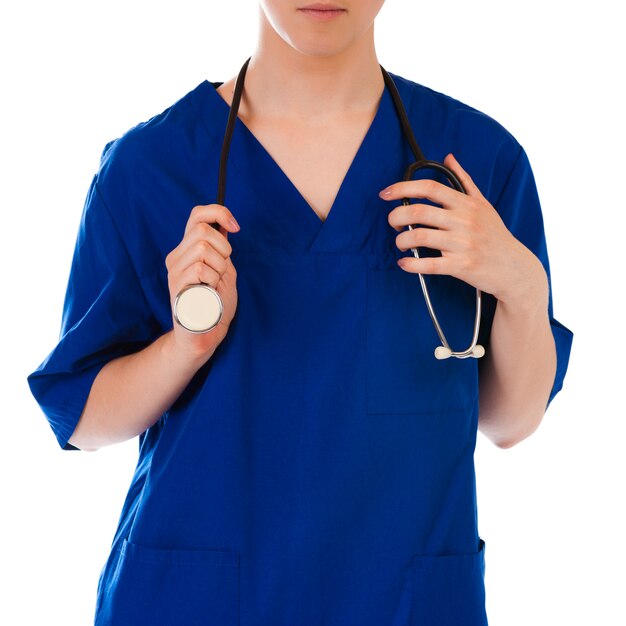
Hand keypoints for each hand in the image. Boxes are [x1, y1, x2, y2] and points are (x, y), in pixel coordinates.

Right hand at [165, 204, 239, 362]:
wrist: (206, 334)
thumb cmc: (217, 305)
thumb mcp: (224, 271)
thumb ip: (222, 251)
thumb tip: (226, 225)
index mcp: (187, 250)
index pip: (197, 216)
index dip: (219, 213)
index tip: (236, 227)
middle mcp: (176, 257)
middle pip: (203, 231)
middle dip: (223, 249)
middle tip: (223, 271)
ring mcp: (174, 272)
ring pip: (202, 249)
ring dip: (219, 267)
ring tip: (215, 285)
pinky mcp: (175, 286)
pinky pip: (200, 269)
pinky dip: (213, 280)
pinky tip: (209, 292)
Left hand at [379, 153, 547, 308]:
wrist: (514, 267)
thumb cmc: (495, 235)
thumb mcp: (483, 204)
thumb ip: (464, 180)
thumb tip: (449, 157)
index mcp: (465, 203)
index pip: (430, 188)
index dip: (403, 188)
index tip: (386, 193)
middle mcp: (463, 221)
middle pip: (419, 211)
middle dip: (396, 216)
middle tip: (393, 223)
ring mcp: (462, 243)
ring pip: (419, 236)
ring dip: (401, 240)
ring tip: (401, 243)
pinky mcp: (461, 265)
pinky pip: (428, 264)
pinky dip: (411, 264)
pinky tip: (404, 263)